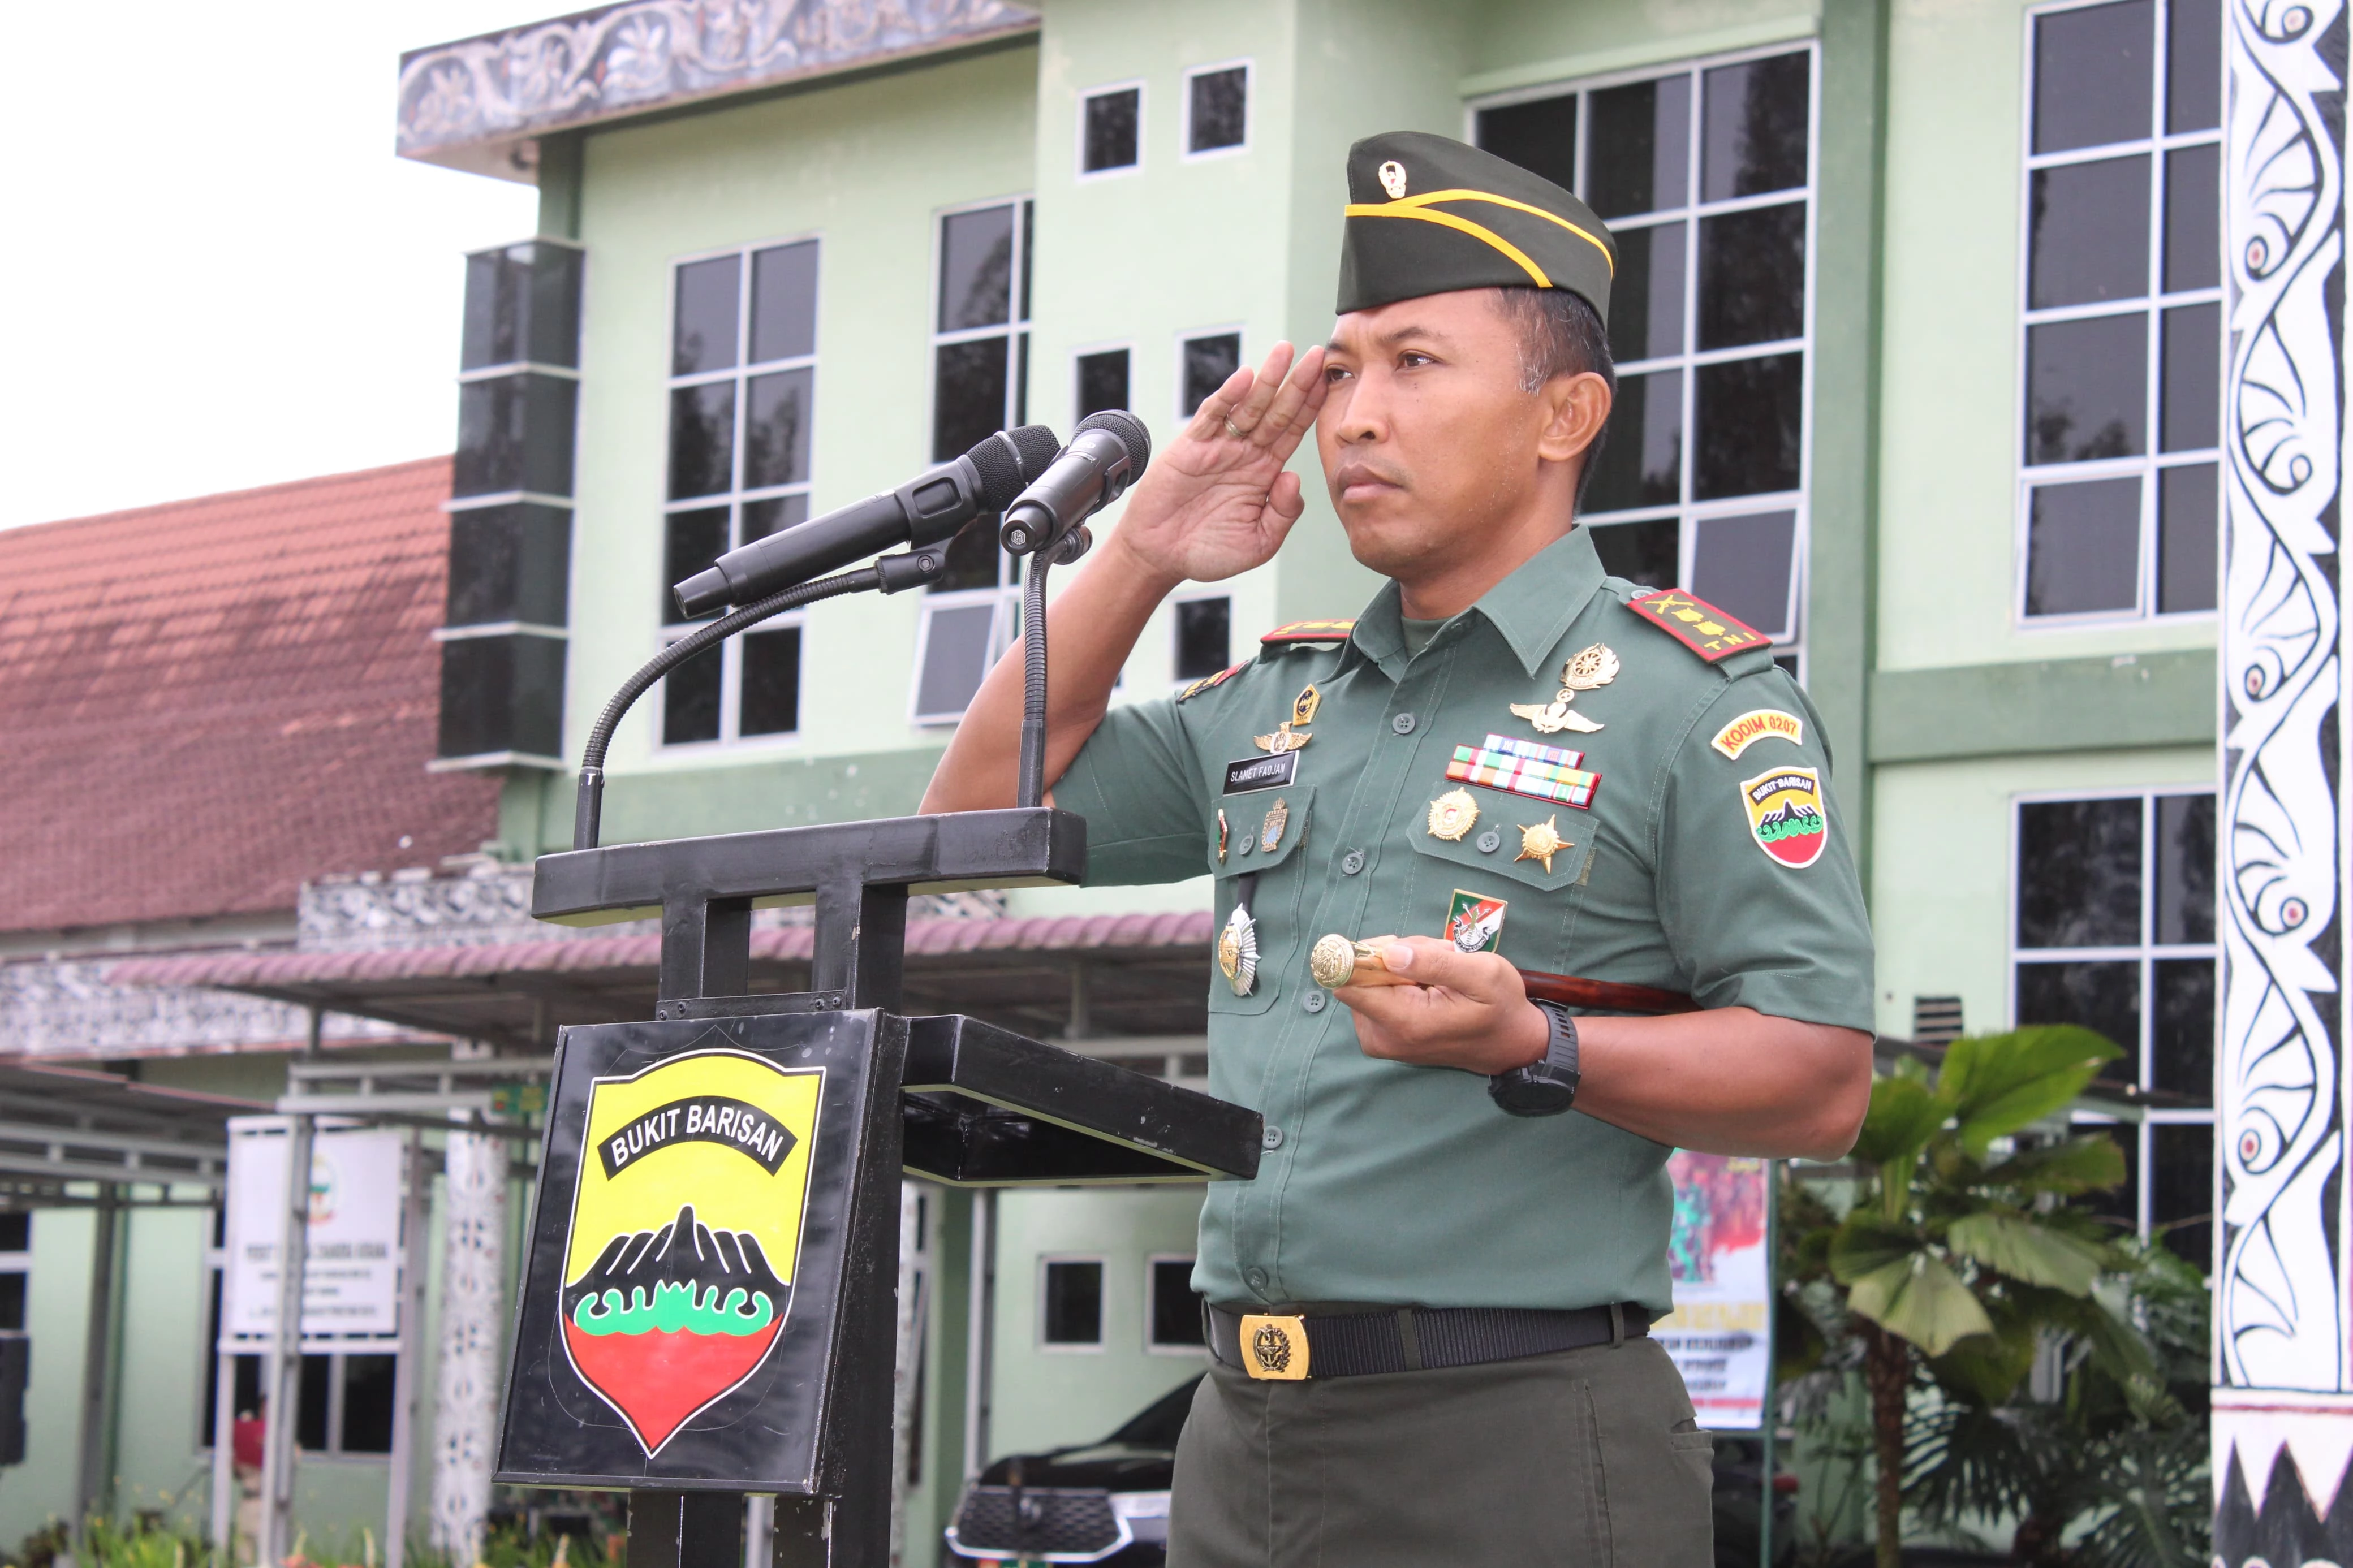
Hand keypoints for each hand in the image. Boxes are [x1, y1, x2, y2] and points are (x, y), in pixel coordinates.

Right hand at [1108, 341, 1329, 586]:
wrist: (1161, 557)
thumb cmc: (1209, 551)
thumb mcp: (1259, 543)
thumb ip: (1283, 514)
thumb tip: (1294, 476)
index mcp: (1266, 472)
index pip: (1294, 432)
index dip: (1312, 406)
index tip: (1331, 380)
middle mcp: (1246, 453)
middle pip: (1278, 411)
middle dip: (1298, 383)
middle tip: (1316, 354)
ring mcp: (1219, 447)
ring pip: (1249, 406)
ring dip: (1267, 379)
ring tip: (1285, 352)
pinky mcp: (1191, 447)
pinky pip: (1213, 417)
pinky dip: (1228, 397)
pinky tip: (1245, 378)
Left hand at [1334, 937, 1551, 1074]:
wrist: (1512, 1044)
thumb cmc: (1501, 1006)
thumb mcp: (1482, 973)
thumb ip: (1433, 961)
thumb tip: (1388, 953)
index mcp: (1404, 1021)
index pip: (1349, 984)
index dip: (1364, 956)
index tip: (1396, 947)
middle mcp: (1383, 1036)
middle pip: (1361, 977)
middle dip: (1393, 957)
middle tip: (1436, 958)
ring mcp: (1380, 1040)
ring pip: (1370, 982)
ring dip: (1401, 968)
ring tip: (1441, 973)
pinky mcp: (1383, 1038)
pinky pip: (1378, 995)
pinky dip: (1401, 982)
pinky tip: (1432, 985)